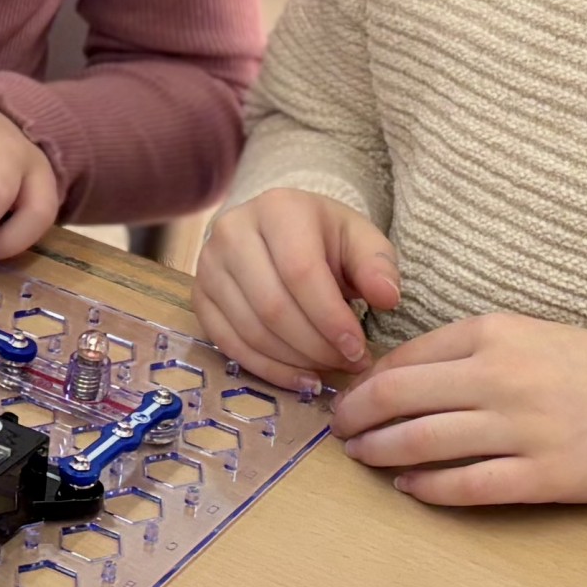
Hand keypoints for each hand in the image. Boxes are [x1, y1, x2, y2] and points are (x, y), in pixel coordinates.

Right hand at [194, 189, 401, 388]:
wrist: (280, 231)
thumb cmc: (325, 238)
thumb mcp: (360, 240)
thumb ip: (378, 265)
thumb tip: (387, 298)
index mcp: (277, 209)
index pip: (301, 272)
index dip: (330, 318)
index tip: (358, 349)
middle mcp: (232, 231)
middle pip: (272, 306)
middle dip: (315, 346)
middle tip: (347, 363)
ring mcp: (208, 265)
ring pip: (250, 329)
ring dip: (294, 361)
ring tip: (327, 369)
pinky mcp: (198, 296)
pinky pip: (228, 344)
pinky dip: (267, 369)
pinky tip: (299, 378)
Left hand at [334, 312, 586, 507]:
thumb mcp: (532, 337)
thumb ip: (470, 351)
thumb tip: (397, 375)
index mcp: (497, 334)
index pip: (406, 358)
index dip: (365, 382)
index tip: (347, 396)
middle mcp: (502, 376)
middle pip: (399, 398)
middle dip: (356, 417)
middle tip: (338, 431)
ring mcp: (522, 428)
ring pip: (422, 442)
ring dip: (380, 452)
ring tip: (362, 457)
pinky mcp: (543, 476)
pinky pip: (465, 485)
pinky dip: (426, 488)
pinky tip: (409, 486)